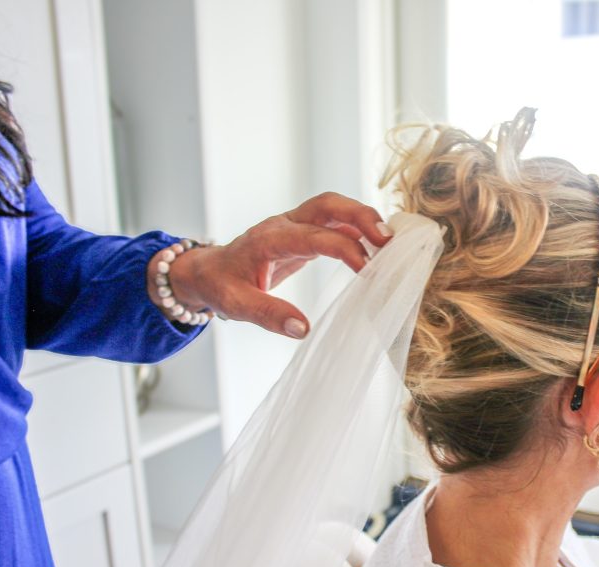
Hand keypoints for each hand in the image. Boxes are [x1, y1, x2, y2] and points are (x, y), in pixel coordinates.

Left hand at [151, 192, 389, 337]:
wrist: (208, 270)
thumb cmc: (221, 286)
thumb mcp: (237, 304)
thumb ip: (269, 314)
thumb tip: (302, 329)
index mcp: (269, 239)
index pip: (314, 236)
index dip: (344, 249)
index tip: (367, 269)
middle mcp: (284, 224)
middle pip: (328, 205)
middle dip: (360, 216)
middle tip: (389, 239)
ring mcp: (294, 224)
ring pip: (334, 207)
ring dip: (362, 218)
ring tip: (390, 240)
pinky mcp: (302, 231)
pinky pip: (333, 220)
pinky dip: (356, 227)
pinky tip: (374, 244)